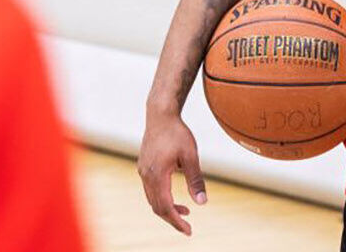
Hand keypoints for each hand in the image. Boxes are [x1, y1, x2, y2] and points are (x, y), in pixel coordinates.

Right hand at [136, 113, 208, 234]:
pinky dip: (161, 198)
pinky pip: (150, 190)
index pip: (165, 207)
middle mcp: (146, 175)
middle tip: (188, 228)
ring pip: (152, 199)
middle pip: (156, 207)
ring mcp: (143, 171)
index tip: (189, 230)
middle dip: (172, 219)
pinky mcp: (143, 166)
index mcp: (157, 175)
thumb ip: (195, 180)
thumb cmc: (177, 133)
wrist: (160, 114)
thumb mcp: (191, 156)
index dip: (176, 222)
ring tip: (185, 212)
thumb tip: (202, 203)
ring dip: (167, 209)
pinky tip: (174, 197)